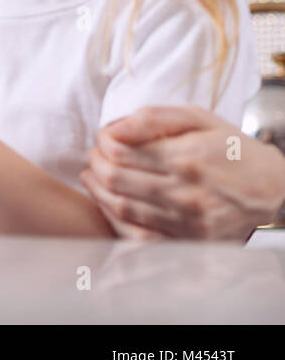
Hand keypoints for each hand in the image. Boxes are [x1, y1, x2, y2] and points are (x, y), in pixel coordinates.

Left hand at [81, 104, 284, 240]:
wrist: (276, 189)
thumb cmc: (234, 150)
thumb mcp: (200, 118)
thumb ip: (154, 118)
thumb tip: (114, 127)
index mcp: (187, 157)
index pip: (120, 149)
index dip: (102, 141)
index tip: (103, 136)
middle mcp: (185, 192)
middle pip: (114, 178)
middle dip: (96, 163)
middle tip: (95, 155)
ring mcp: (187, 221)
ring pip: (121, 207)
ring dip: (97, 190)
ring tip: (93, 175)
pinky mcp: (190, 241)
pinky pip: (138, 234)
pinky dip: (114, 218)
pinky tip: (108, 203)